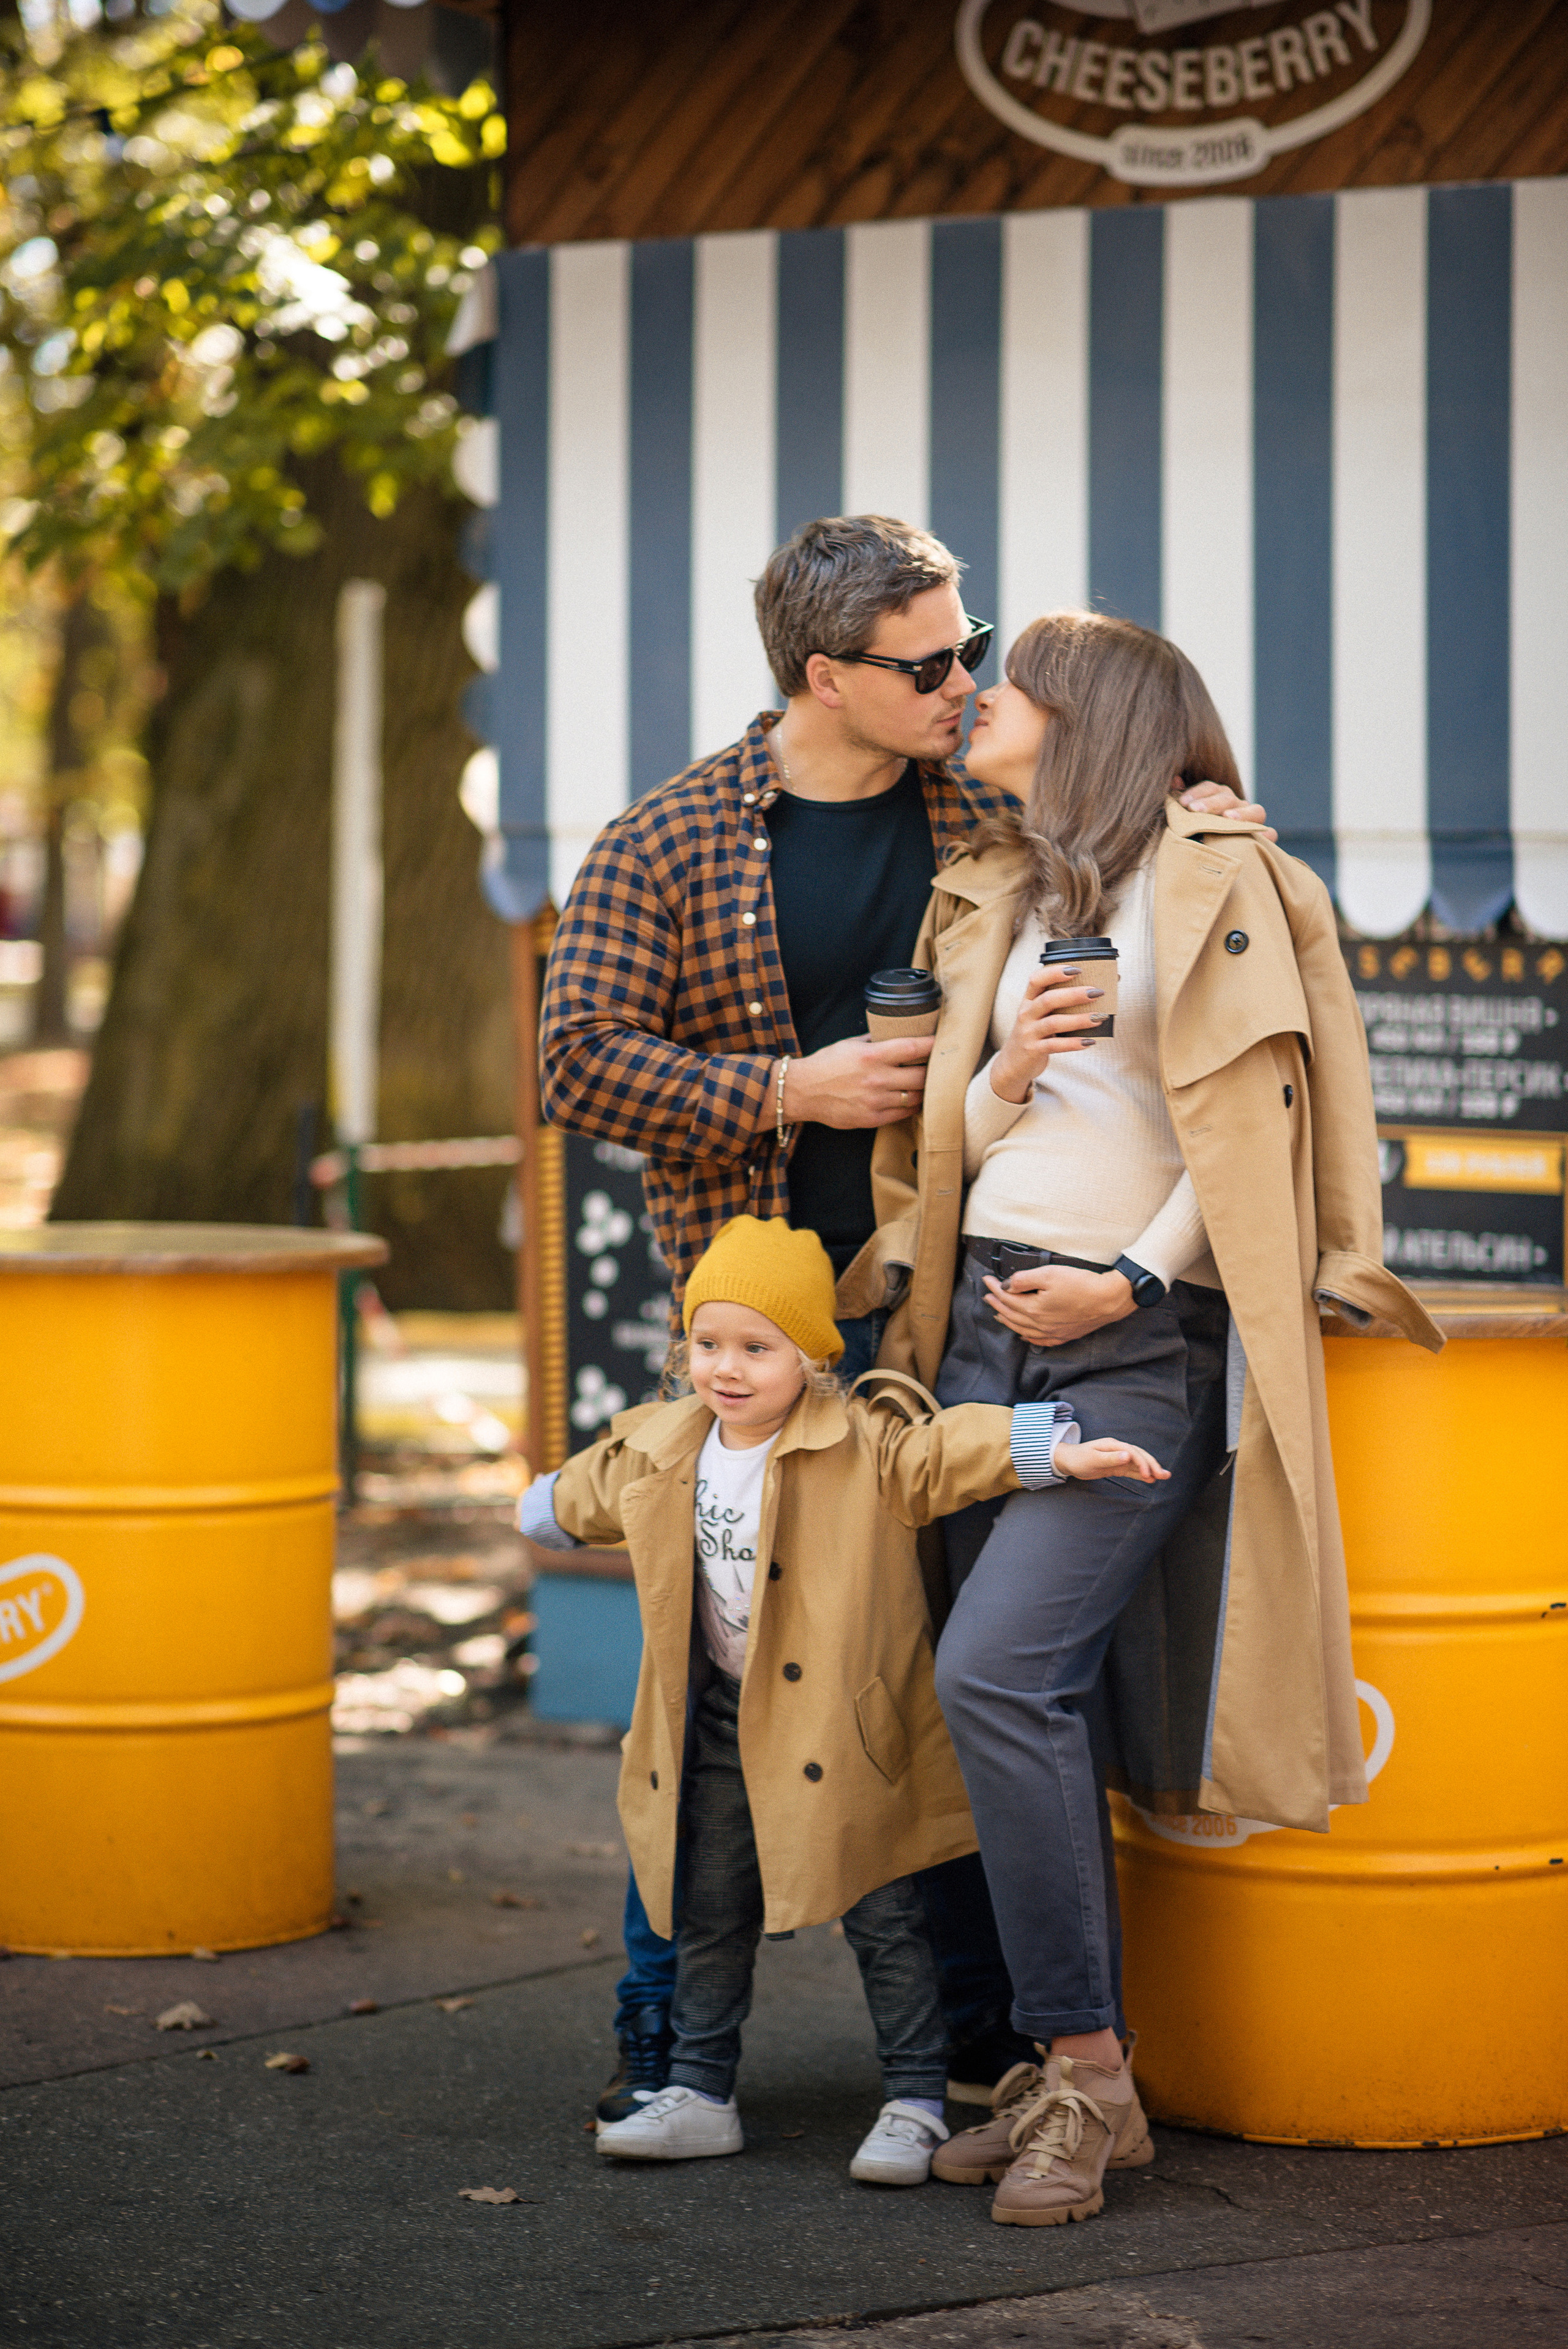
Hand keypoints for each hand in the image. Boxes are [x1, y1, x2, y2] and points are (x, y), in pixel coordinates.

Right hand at [780, 1034, 933, 1130]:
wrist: (802, 1091)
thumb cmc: (826, 1064)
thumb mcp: (850, 1044)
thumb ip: (876, 1041)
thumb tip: (898, 1034)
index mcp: (872, 1055)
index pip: (913, 1048)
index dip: (932, 1045)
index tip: (942, 1043)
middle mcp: (876, 1079)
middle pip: (921, 1076)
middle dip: (932, 1071)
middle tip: (938, 1067)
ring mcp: (875, 1101)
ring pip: (915, 1097)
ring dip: (924, 1091)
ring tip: (928, 1085)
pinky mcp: (871, 1119)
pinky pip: (903, 1114)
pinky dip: (912, 1106)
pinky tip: (913, 1100)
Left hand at [982, 1265, 1135, 1346]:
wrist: (1109, 1299)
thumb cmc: (1082, 1285)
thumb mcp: (1049, 1273)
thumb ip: (1024, 1279)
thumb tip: (1005, 1285)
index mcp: (1034, 1309)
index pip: (1007, 1298)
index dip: (994, 1288)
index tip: (986, 1279)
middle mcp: (1040, 1324)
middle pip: (1011, 1315)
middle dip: (996, 1304)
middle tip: (987, 1295)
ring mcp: (1052, 1332)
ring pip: (1022, 1329)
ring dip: (1007, 1321)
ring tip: (998, 1313)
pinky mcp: (1064, 1335)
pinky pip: (1039, 1340)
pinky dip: (1027, 1337)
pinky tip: (1023, 1335)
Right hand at [988, 966, 1105, 1103]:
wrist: (1012, 1064)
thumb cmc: (1034, 1034)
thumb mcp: (1039, 1015)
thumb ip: (1058, 1004)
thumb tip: (1096, 991)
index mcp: (1028, 1000)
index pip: (1037, 979)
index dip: (1055, 972)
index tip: (1077, 969)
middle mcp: (1026, 1014)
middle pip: (1049, 999)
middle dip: (1074, 994)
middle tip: (1097, 992)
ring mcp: (1028, 1033)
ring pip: (1054, 1022)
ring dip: (1079, 1019)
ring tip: (1099, 1017)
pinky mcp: (1033, 1050)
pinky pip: (1055, 1045)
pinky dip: (1073, 1043)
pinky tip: (1089, 1041)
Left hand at [1055, 1436, 1168, 1483]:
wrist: (1068, 1460)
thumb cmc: (1078, 1458)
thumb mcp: (1093, 1459)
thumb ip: (1110, 1458)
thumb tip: (1128, 1455)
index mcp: (1113, 1445)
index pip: (1133, 1452)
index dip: (1142, 1463)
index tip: (1149, 1474)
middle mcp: (1118, 1450)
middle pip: (1140, 1456)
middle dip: (1153, 1465)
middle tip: (1165, 1475)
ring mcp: (1118, 1458)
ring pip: (1138, 1463)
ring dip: (1150, 1469)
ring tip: (1164, 1476)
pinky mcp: (1116, 1466)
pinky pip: (1131, 1470)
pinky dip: (1141, 1474)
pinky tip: (1150, 1479)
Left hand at [1178, 782, 1276, 841]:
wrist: (1211, 861)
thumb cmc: (1195, 836)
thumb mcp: (1186, 818)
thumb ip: (1181, 799)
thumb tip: (1175, 779)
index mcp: (1219, 797)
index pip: (1210, 788)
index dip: (1197, 792)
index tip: (1184, 803)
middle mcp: (1237, 806)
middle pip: (1229, 798)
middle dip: (1212, 803)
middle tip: (1195, 810)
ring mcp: (1251, 820)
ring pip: (1255, 811)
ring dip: (1241, 813)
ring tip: (1228, 818)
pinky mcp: (1262, 837)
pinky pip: (1269, 833)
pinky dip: (1267, 835)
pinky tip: (1263, 838)